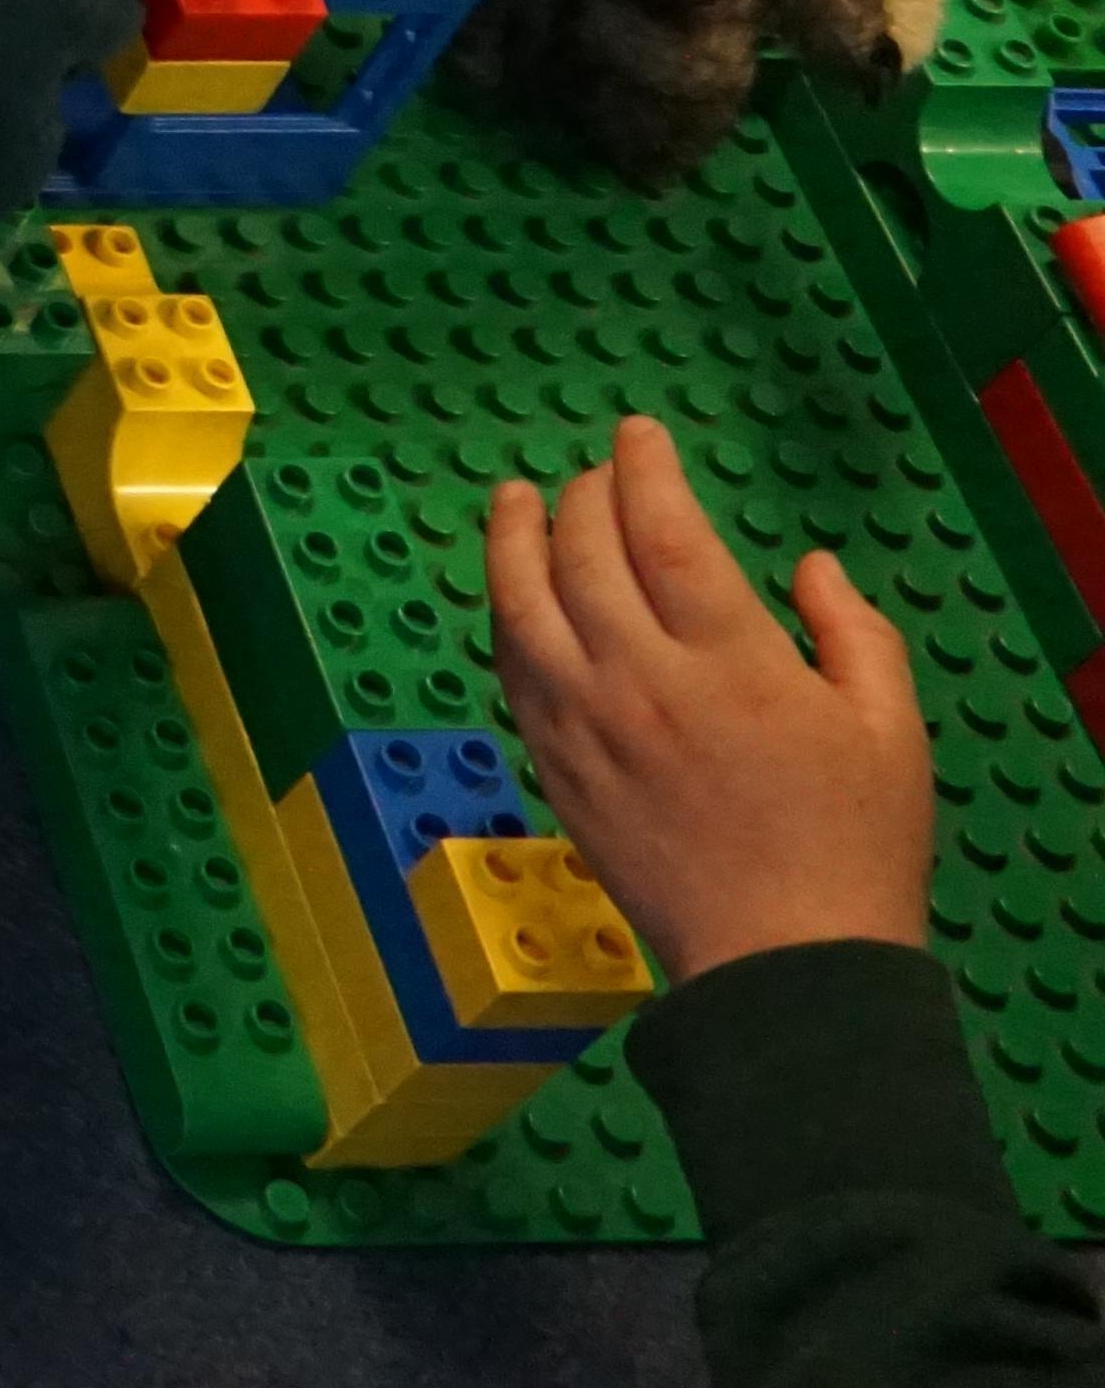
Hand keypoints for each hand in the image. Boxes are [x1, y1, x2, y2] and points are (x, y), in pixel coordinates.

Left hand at [485, 414, 932, 978]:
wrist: (783, 960)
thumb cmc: (854, 843)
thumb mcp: (890, 729)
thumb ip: (853, 633)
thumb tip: (810, 565)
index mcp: (729, 661)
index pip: (664, 532)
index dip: (644, 469)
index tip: (638, 433)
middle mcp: (639, 678)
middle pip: (583, 553)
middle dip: (584, 494)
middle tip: (594, 470)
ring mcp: (583, 722)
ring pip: (521, 603)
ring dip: (510, 538)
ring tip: (512, 497)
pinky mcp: (553, 763)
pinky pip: (510, 668)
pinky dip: (503, 615)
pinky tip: (509, 594)